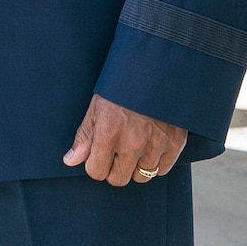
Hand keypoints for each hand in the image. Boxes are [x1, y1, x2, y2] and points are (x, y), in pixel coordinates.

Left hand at [63, 95, 184, 185]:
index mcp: (109, 133)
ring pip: (142, 176)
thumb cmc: (122, 85)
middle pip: (118, 179)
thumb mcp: (97, 105)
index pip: (96, 172)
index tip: (99, 153)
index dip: (95, 164)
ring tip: (136, 144)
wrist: (156, 67)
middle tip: (117, 150)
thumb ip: (85, 136)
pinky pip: (163, 169)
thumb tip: (71, 161)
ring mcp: (156, 144)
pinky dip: (156, 161)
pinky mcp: (175, 143)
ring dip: (136, 165)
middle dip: (114, 168)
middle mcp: (133, 142)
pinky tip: (151, 144)